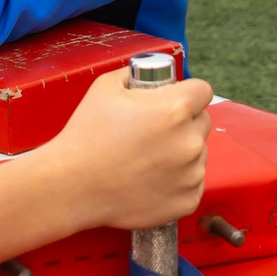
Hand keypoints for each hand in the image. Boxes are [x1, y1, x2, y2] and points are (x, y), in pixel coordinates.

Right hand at [41, 67, 214, 231]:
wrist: (73, 186)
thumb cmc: (87, 136)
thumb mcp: (106, 87)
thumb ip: (134, 74)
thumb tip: (147, 75)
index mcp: (175, 109)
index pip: (203, 90)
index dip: (188, 93)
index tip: (174, 100)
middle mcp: (190, 141)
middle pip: (203, 122)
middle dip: (185, 122)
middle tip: (155, 132)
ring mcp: (191, 174)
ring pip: (199, 154)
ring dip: (181, 153)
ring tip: (148, 159)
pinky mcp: (188, 200)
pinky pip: (193, 183)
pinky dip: (178, 182)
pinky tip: (151, 180)